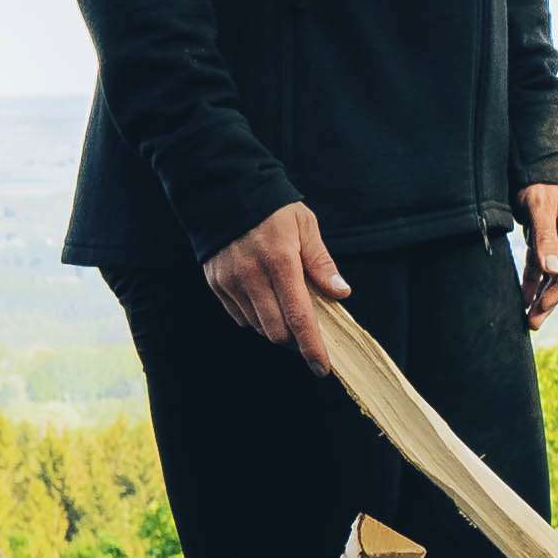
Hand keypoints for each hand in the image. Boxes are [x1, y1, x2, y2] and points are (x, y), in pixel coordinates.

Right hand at [202, 198, 347, 352]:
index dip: (311, 347)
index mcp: (280, 262)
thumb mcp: (305, 226)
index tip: (322, 367)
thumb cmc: (273, 208)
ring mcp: (230, 282)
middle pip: (276, 331)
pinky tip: (265, 302)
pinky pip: (239, 316)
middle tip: (307, 332)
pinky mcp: (216, 284)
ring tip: (286, 311)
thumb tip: (341, 293)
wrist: (224, 191)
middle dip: (294, 340)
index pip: (299, 317)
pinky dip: (256, 319)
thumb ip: (321, 262)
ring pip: (257, 327)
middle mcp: (252, 276)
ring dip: (275, 329)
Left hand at [516, 183, 557, 325]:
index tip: (543, 304)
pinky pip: (540, 267)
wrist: (534, 164)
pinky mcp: (544, 241)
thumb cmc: (540, 182)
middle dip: (551, 300)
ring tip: (529, 319)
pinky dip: (532, 283)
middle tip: (534, 322)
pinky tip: (524, 300)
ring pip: (552, 275)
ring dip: (541, 296)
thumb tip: (553, 272)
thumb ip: (546, 239)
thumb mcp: (541, 207)